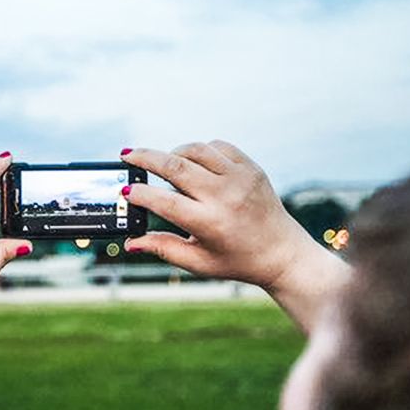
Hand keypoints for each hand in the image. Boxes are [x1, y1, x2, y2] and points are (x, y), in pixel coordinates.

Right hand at [121, 141, 325, 296]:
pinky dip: (198, 151)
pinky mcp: (251, 168)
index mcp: (210, 223)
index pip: (165, 201)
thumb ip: (162, 248)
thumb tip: (130, 242)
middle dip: (145, 158)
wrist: (283, 253)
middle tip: (127, 156)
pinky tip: (191, 163)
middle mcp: (225, 197)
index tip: (125, 191)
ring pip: (195, 149)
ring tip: (161, 164)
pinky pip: (217, 146)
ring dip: (172, 153)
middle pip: (175, 166)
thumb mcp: (198, 262)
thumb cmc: (237, 261)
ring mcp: (240, 178)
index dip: (140, 194)